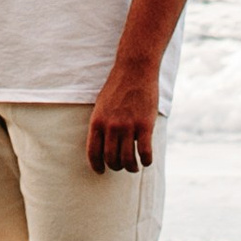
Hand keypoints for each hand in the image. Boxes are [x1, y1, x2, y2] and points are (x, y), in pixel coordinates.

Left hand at [85, 56, 159, 176]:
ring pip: (128, 160)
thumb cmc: (118, 86)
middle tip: (122, 165)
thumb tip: (102, 145)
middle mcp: (110, 127)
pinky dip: (146, 161)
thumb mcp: (101, 105)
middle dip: (116, 167)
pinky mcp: (145, 126)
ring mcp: (127, 127)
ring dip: (131, 167)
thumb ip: (101, 124)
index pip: (93, 153)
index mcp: (97, 122)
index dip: (96, 166)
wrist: (135, 69)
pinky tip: (147, 160)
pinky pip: (145, 153)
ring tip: (135, 166)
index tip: (101, 171)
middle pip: (111, 159)